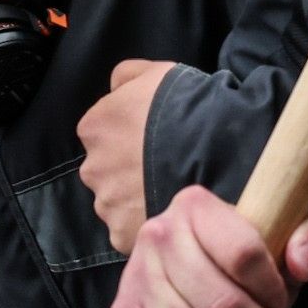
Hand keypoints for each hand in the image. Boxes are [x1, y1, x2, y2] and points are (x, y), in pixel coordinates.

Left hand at [78, 57, 181, 254]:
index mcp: (94, 128)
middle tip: (164, 168)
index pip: (104, 134)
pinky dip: (148, 224)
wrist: (215, 151)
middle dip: (129, 171)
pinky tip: (172, 211)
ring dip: (137, 200)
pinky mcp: (123, 236)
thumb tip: (116, 88)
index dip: (131, 136)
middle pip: (108, 172)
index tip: (155, 140)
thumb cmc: (185, 107)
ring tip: (172, 192)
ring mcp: (107, 205)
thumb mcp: (156, 71)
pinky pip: (132, 231)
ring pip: (118, 205)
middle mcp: (92, 168)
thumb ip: (127, 76)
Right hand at [108, 187, 307, 307]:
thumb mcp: (288, 238)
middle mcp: (156, 235)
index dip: (271, 290)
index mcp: (196, 206)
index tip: (278, 301)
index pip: (244, 254)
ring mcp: (133, 279)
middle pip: (222, 305)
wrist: (185, 273)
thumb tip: (304, 261)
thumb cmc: (244, 259)